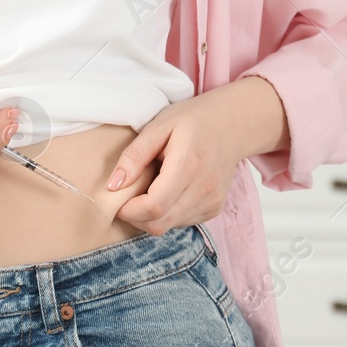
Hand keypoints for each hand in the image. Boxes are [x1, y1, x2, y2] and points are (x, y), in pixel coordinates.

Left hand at [108, 78, 285, 235]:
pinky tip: (168, 191)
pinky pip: (182, 222)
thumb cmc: (193, 120)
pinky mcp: (215, 208)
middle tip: (129, 197)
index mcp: (188, 165)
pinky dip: (168, 213)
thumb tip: (113, 186)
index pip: (154, 206)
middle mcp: (204, 188)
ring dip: (152, 215)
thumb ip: (134, 155)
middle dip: (136, 217)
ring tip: (152, 187)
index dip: (130, 210)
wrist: (233, 123)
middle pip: (160, 223)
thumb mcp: (159, 126)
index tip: (118, 200)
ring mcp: (213, 201)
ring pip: (169, 226)